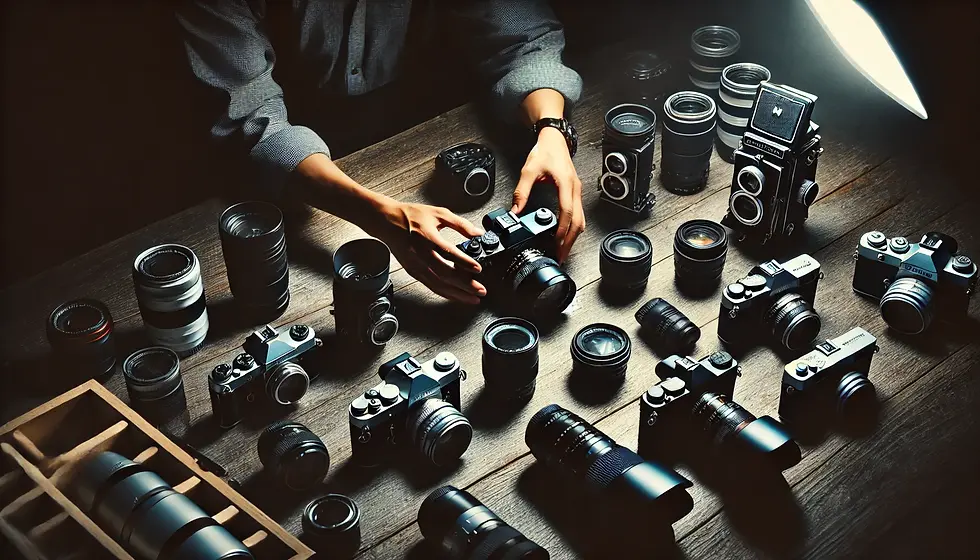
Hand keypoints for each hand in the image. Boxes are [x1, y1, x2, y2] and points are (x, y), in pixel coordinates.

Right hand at [365, 200, 486, 303]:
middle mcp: (420, 254)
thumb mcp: (439, 213)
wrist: (387, 221)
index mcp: (427, 237)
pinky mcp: (413, 271)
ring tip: (473, 298)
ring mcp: (415, 265)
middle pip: (444, 274)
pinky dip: (445, 293)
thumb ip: (460, 224)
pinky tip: (456, 296)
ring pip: (438, 284)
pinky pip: (431, 286)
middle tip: (480, 290)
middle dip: (464, 285)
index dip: (463, 262)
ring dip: (457, 294)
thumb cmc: (411, 216)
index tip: (478, 269)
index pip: (447, 252)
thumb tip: (478, 233)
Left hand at [511, 127, 584, 262]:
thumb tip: (515, 210)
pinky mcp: (575, 193)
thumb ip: (521, 192)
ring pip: (581, 220)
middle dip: (570, 241)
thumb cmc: (545, 151)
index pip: (567, 212)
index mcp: (565, 184)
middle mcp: (575, 190)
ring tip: (563, 251)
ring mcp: (577, 192)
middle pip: (578, 222)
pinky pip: (579, 215)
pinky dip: (574, 228)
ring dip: (573, 237)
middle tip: (561, 256)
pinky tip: (566, 236)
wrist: (554, 140)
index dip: (563, 230)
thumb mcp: (528, 171)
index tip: (557, 243)